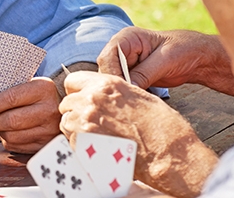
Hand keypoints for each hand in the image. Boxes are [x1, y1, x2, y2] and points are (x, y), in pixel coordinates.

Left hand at [0, 77, 60, 152]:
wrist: (65, 108)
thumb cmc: (40, 95)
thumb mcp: (30, 84)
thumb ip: (9, 91)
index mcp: (43, 89)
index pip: (11, 98)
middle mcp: (49, 110)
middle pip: (11, 121)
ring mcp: (49, 130)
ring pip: (12, 136)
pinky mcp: (45, 145)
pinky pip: (17, 146)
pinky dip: (8, 140)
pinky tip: (10, 132)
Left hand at [60, 71, 216, 197]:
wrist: (167, 153)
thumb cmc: (161, 126)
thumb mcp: (137, 96)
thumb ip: (112, 92)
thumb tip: (100, 94)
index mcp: (106, 84)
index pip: (72, 80)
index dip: (77, 91)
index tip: (83, 99)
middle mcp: (91, 100)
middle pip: (66, 103)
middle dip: (75, 112)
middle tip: (93, 123)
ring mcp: (84, 123)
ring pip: (66, 123)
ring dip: (76, 129)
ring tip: (97, 138)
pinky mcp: (82, 145)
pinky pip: (71, 143)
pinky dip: (80, 146)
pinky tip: (99, 149)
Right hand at [97, 27, 233, 97]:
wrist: (198, 58)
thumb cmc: (184, 49)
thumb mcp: (165, 60)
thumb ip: (144, 73)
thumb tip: (127, 88)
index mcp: (127, 38)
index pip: (108, 56)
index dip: (112, 74)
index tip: (122, 90)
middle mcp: (123, 50)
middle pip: (107, 70)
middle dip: (115, 85)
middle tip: (126, 101)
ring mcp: (127, 65)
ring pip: (114, 82)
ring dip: (122, 93)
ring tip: (131, 105)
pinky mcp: (134, 77)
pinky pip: (125, 88)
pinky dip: (129, 96)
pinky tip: (135, 104)